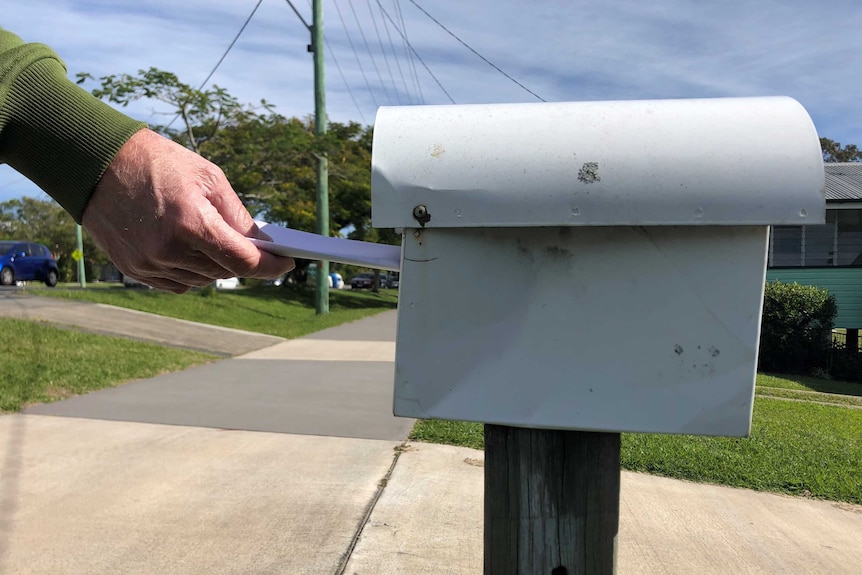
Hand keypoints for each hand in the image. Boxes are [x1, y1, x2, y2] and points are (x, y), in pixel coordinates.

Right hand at [82, 129, 294, 292]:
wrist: (96, 162)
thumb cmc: (158, 162)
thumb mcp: (208, 178)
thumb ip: (237, 215)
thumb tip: (262, 242)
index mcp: (191, 224)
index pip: (243, 261)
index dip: (270, 266)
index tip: (287, 264)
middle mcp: (169, 250)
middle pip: (224, 272)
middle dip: (245, 261)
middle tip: (259, 248)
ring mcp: (149, 263)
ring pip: (202, 280)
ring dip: (218, 266)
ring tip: (219, 243)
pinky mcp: (134, 269)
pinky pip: (178, 283)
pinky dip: (193, 272)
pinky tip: (194, 252)